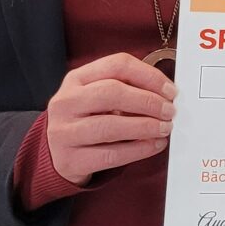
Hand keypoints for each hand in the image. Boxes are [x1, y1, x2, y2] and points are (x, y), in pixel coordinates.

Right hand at [44, 53, 174, 184]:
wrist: (54, 153)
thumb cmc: (86, 119)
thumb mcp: (96, 95)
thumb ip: (126, 88)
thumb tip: (166, 94)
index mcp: (75, 79)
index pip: (116, 65)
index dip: (149, 76)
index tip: (170, 90)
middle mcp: (65, 102)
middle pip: (111, 93)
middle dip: (148, 101)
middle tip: (169, 110)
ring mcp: (64, 132)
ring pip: (110, 126)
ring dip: (145, 126)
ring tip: (165, 128)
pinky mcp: (70, 160)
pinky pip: (110, 155)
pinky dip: (138, 150)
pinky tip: (154, 145)